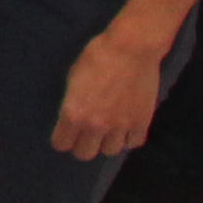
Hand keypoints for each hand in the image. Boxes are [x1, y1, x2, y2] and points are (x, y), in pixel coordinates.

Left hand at [52, 20, 171, 159]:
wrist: (131, 48)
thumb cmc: (96, 56)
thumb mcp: (73, 78)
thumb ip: (72, 103)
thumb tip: (72, 118)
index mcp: (74, 113)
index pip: (61, 144)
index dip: (62, 139)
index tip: (65, 133)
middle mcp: (96, 125)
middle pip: (84, 154)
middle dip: (83, 144)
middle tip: (86, 133)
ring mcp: (120, 126)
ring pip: (110, 151)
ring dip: (107, 142)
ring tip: (108, 129)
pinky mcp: (142, 123)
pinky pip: (133, 143)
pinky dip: (129, 138)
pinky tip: (126, 127)